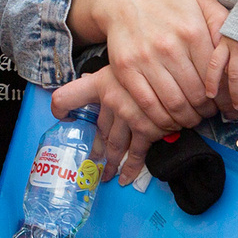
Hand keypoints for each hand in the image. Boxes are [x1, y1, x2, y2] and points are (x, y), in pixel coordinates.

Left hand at [51, 63, 197, 170]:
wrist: (177, 62)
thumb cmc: (151, 59)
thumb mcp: (125, 61)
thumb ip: (108, 76)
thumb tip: (90, 83)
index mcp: (100, 83)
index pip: (67, 97)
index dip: (60, 108)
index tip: (61, 117)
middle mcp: (110, 100)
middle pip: (98, 130)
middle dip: (95, 149)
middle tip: (91, 164)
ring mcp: (128, 116)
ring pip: (115, 145)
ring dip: (110, 162)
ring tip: (106, 175)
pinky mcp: (147, 128)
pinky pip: (137, 152)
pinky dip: (131, 168)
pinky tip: (125, 178)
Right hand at [66, 0, 227, 130]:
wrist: (125, 2)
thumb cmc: (169, 6)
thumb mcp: (201, 2)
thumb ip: (223, 21)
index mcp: (192, 31)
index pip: (216, 77)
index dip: (225, 98)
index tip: (227, 107)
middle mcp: (169, 46)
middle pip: (197, 94)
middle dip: (207, 111)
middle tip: (209, 115)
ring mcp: (145, 59)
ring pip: (174, 103)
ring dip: (187, 119)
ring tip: (192, 119)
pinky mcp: (126, 70)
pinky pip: (148, 104)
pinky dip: (162, 119)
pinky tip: (170, 119)